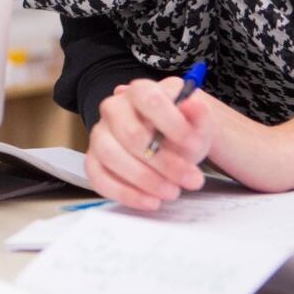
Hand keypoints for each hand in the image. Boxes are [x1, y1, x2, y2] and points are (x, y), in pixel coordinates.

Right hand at [86, 77, 212, 210]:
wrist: (170, 145)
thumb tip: (193, 104)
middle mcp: (113, 109)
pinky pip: (98, 177)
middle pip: (130, 134)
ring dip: (145, 179)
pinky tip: (150, 201)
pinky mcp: (93, 160)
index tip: (194, 144)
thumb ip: (199, 115)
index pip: (148, 99)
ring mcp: (99, 134)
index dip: (172, 123)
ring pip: (111, 155)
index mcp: (139, 92)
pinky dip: (125, 194)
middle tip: (191, 179)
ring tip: (172, 192)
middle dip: (164, 162)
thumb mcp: (197, 123)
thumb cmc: (180, 132)